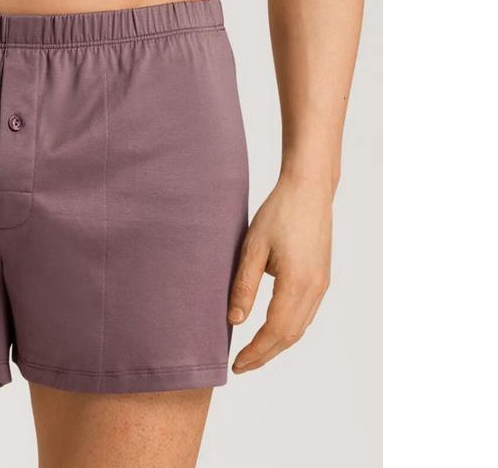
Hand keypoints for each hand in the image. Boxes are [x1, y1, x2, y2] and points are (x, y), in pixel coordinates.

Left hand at [228, 174, 331, 372]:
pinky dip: (289, 329)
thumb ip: (244, 285)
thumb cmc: (279, 212)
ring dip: (277, 344)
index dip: (255, 352)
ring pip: (300, 327)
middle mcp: (315, 289)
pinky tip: (272, 329)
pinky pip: (306, 313)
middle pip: (290, 336)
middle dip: (265, 354)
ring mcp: (322, 284)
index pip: (275, 332)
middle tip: (240, 365)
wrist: (309, 189)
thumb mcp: (253, 247)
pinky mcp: (322, 277)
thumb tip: (234, 320)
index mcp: (297, 283)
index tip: (236, 364)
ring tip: (253, 353)